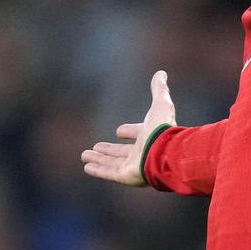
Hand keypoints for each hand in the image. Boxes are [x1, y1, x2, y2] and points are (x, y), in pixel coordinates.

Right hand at [81, 71, 176, 186]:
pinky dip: (97, 170)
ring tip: (84, 155)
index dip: (129, 131)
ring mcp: (134, 166)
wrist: (166, 152)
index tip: (119, 131)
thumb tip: (161, 72)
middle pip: (122, 152)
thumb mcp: (160, 104)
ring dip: (99, 159)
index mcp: (150, 137)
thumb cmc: (163, 129)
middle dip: (109, 149)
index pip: (137, 134)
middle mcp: (142, 153)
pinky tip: (86, 167)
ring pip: (112, 163)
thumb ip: (159, 89)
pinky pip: (109, 173)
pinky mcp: (127, 176)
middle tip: (96, 146)